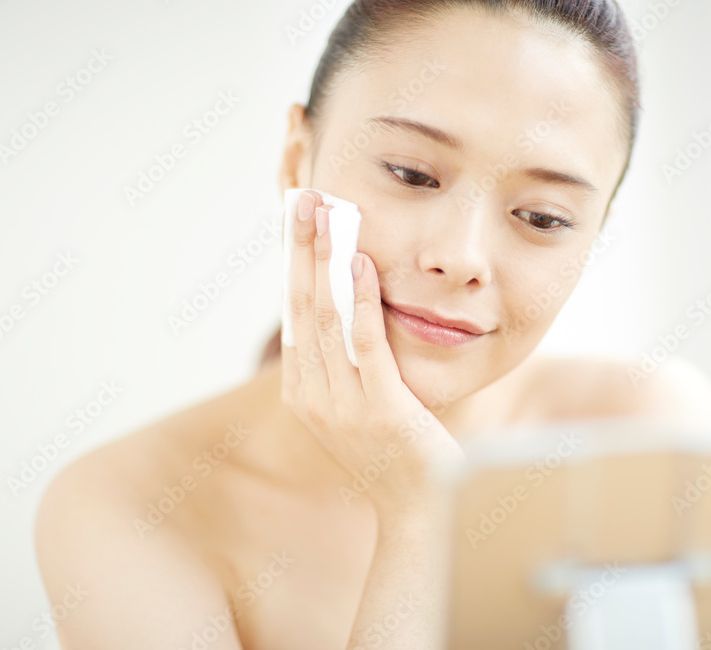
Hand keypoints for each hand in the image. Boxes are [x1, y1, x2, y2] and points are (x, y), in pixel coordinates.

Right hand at [281, 190, 464, 514]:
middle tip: (303, 200)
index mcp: (302, 393)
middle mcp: (312, 397)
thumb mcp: (354, 407)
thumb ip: (342, 366)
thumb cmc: (393, 453)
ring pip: (326, 318)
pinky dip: (362, 299)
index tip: (296, 222)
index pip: (292, 316)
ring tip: (328, 214)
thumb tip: (343, 313)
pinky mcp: (380, 409)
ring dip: (326, 261)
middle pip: (301, 307)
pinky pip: (366, 343)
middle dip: (300, 250)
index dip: (293, 265)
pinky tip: (363, 263)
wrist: (417, 510)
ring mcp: (343, 405)